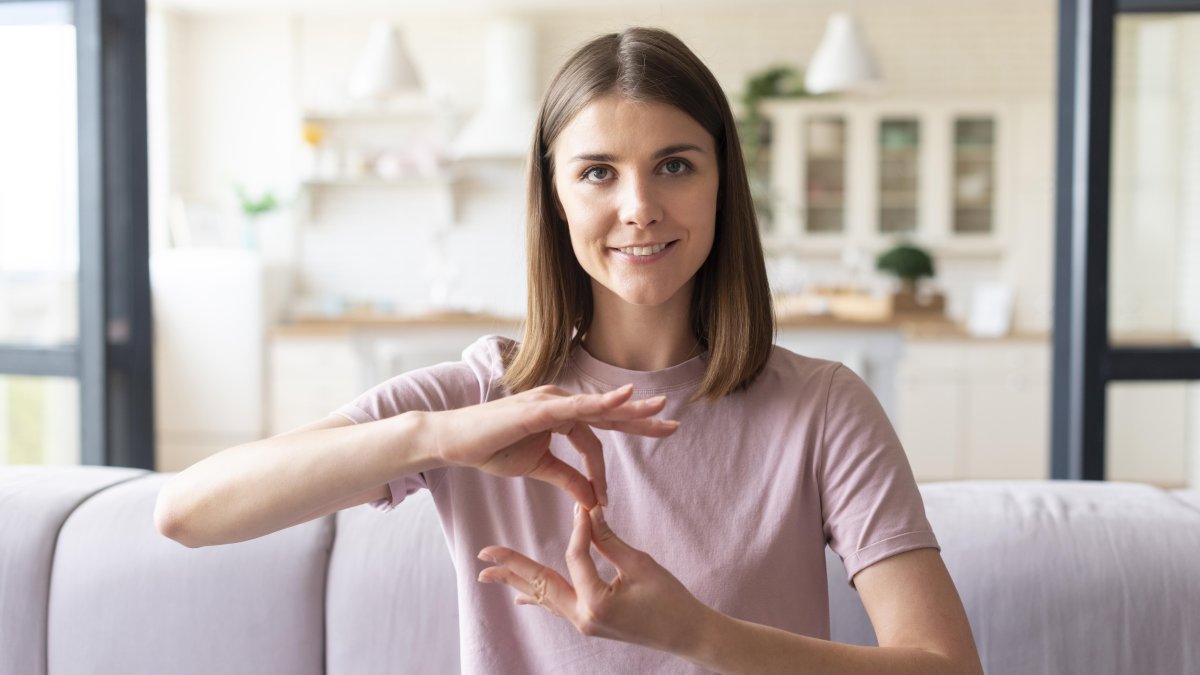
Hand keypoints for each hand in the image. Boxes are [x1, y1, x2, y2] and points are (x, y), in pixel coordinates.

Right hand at [431, 384, 677, 507]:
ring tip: (659, 408)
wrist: (454, 441)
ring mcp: (550, 402)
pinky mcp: (540, 408)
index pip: (597, 435)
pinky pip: (577, 406)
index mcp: (561, 417)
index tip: (605, 499)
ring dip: (631, 409)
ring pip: (599, 407)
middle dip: (642, 419)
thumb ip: (567, 476)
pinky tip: (625, 398)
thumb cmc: (491, 448)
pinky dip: (601, 402)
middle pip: (609, 413)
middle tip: (673, 423)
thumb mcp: (537, 466)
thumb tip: (591, 496)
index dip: (604, 468)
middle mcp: (560, 404)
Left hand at [477, 503, 710, 655]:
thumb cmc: (671, 600)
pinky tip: (519, 597)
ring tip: (487, 574)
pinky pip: (557, 607)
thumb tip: (586, 512)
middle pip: (540, 585)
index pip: (576, 557)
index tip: (584, 503)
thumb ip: (608, 540)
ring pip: (544, 598)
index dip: (580, 527)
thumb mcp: (641, 565)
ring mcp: (584, 624)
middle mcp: (583, 618)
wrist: (688, 633)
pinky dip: (537, 597)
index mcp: (596, 603)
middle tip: (483, 555)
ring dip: (517, 582)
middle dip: (511, 568)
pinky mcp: (590, 623)